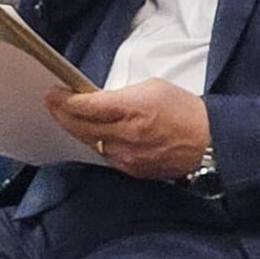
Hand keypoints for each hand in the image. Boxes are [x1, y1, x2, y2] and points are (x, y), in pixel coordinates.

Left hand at [43, 78, 209, 179]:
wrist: (208, 141)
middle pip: (81, 127)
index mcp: (131, 109)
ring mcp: (127, 156)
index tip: (53, 94)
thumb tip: (98, 101)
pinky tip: (94, 134)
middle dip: (62, 114)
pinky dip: (97, 143)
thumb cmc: (183, 109)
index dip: (65, 101)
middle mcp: (126, 135)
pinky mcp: (132, 171)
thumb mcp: (151, 87)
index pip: (86, 107)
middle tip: (52, 104)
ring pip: (90, 143)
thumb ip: (120, 95)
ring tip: (70, 118)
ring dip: (78, 130)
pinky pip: (106, 155)